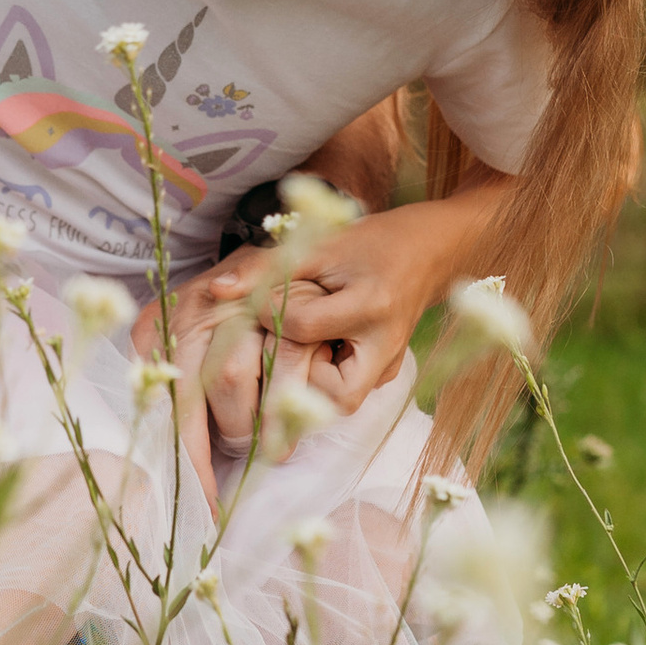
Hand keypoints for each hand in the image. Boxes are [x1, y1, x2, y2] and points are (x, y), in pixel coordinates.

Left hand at [156, 224, 425, 444]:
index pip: (304, 328)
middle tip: (278, 356)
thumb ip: (268, 269)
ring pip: (342, 402)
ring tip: (292, 356)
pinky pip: (350, 390)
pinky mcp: (388, 370)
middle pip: (335, 396)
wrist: (429, 250)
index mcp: (370, 304)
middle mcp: (385, 343)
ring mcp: (390, 363)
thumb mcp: (320, 245)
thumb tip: (216, 290)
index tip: (261, 302)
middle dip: (298, 383)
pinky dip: (325, 379)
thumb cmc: (371, 242)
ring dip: (310, 385)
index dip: (271, 316)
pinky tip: (310, 356)